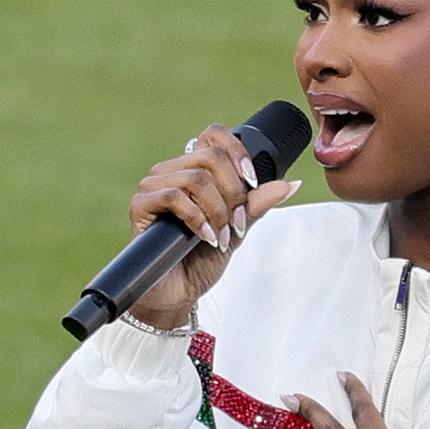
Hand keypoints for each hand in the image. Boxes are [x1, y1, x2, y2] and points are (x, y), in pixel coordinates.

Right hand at [127, 122, 299, 328]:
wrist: (178, 293)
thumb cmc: (201, 261)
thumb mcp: (237, 229)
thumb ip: (256, 205)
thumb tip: (289, 185)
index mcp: (194, 169)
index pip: (215, 135)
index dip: (238, 153)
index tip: (252, 183)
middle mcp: (172, 171)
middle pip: (211, 155)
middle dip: (233, 194)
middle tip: (235, 224)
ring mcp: (154, 186)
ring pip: (196, 178)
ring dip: (218, 212)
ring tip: (220, 238)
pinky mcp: (140, 206)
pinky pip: (174, 196)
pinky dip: (198, 219)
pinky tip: (206, 238)